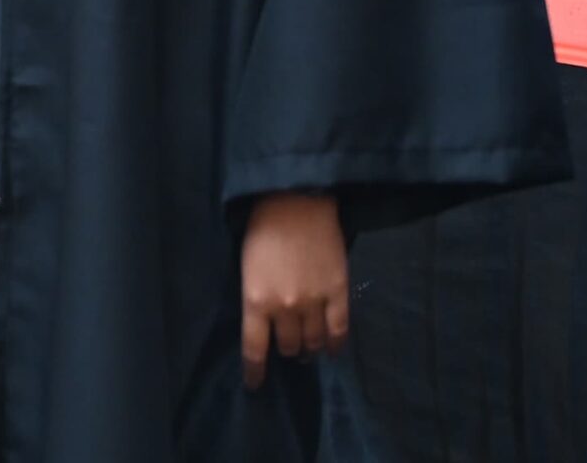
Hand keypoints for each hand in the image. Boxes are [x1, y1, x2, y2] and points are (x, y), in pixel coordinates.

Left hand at [240, 192, 348, 388]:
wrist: (296, 201)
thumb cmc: (262, 230)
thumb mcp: (247, 267)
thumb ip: (256, 298)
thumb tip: (265, 324)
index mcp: (255, 300)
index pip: (255, 349)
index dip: (256, 372)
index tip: (255, 385)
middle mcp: (284, 307)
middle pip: (288, 346)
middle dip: (286, 350)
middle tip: (288, 347)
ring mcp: (314, 302)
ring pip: (314, 341)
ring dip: (310, 347)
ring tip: (309, 346)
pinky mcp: (338, 292)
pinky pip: (339, 330)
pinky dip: (336, 343)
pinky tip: (333, 347)